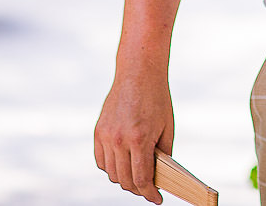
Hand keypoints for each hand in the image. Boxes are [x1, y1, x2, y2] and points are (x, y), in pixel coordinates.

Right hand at [94, 72, 174, 203]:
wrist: (138, 73)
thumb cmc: (157, 98)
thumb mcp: (167, 127)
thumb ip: (163, 153)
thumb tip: (160, 175)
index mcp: (139, 139)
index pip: (141, 179)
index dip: (149, 194)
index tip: (157, 199)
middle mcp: (119, 140)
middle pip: (124, 180)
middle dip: (138, 189)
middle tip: (148, 188)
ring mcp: (106, 136)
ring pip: (111, 173)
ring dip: (124, 179)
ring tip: (136, 176)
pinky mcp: (98, 131)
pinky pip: (101, 160)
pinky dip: (111, 167)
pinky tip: (122, 165)